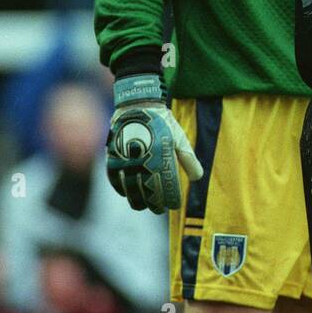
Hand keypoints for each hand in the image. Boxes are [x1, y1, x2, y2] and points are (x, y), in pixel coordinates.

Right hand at [106, 77, 202, 213]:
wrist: (137, 104)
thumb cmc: (161, 122)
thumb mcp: (179, 138)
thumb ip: (188, 159)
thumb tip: (197, 178)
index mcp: (162, 158)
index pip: (167, 188)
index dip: (171, 200)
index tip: (174, 205)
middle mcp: (144, 161)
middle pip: (148, 193)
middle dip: (155, 204)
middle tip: (159, 209)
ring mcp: (126, 160)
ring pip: (131, 190)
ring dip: (137, 200)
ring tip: (143, 206)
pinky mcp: (113, 156)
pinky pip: (115, 178)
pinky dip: (121, 188)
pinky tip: (126, 193)